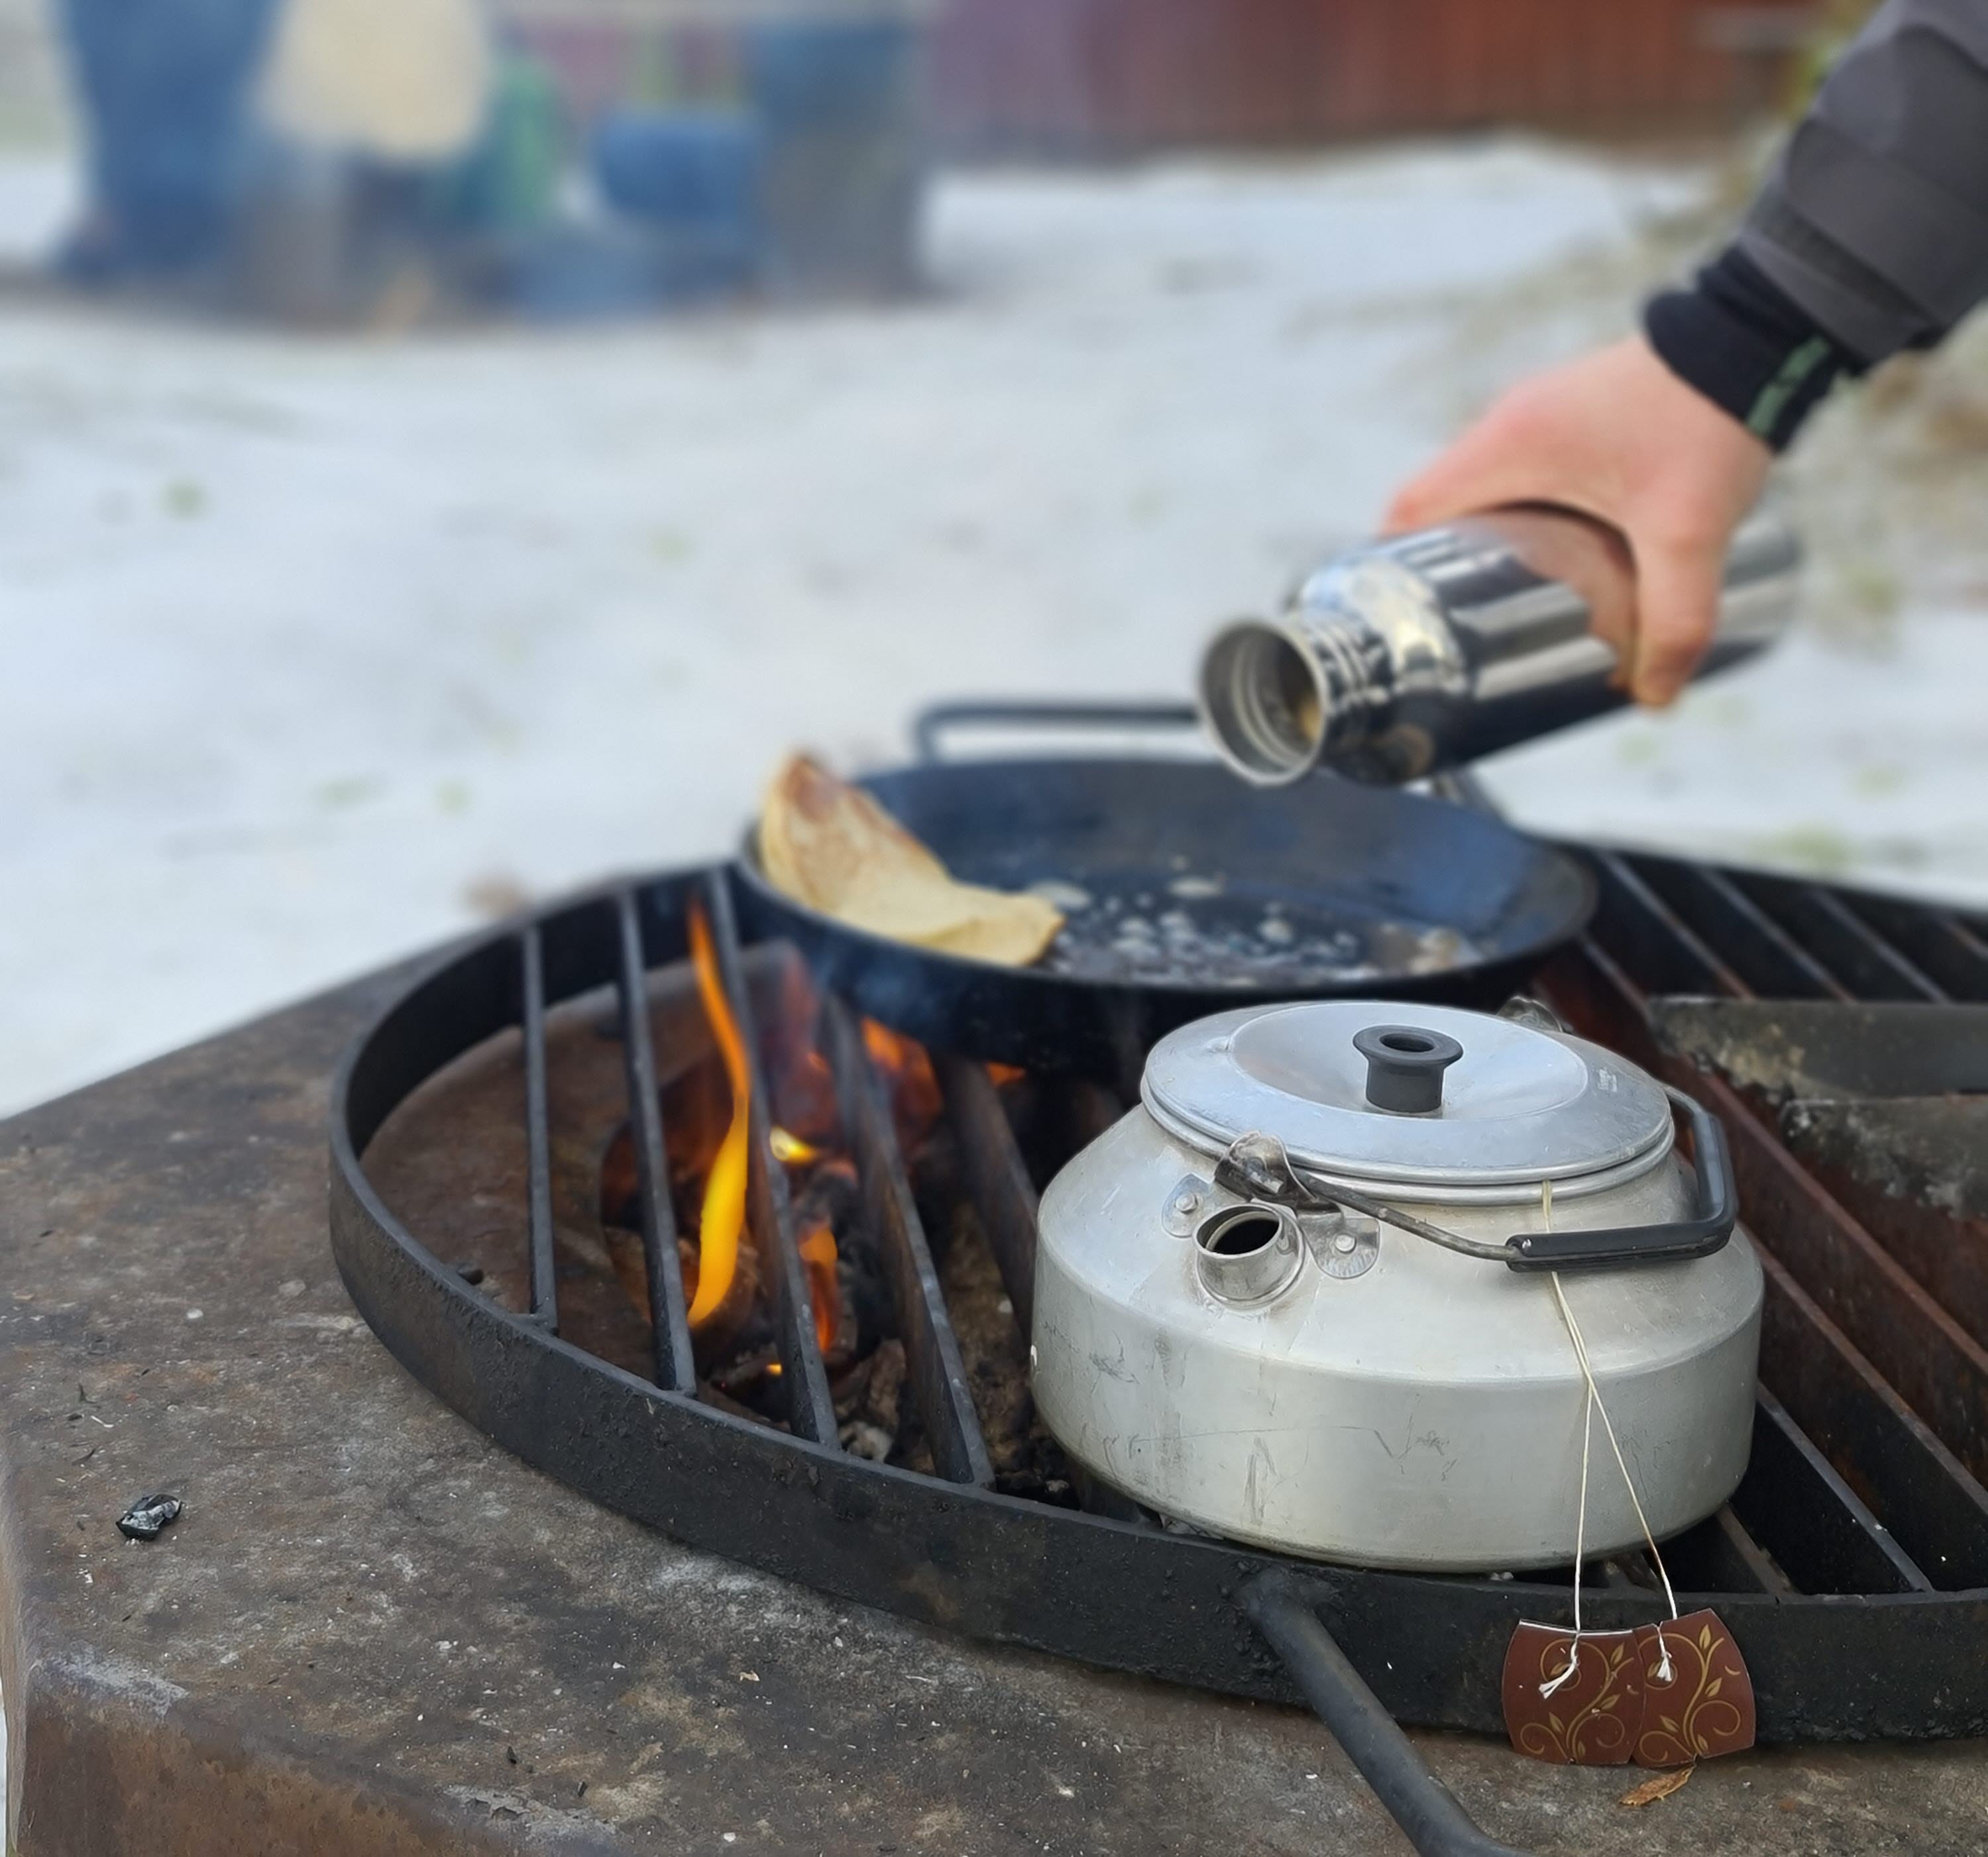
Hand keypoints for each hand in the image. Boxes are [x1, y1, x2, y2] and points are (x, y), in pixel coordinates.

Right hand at [1384, 336, 1771, 706]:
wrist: (1758, 337)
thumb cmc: (1707, 421)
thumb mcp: (1689, 533)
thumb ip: (1675, 619)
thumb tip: (1653, 696)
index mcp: (1507, 448)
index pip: (1411, 508)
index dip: (1393, 562)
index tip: (1402, 612)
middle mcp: (1508, 424)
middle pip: (1438, 504)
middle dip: (1442, 566)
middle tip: (1459, 624)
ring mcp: (1538, 414)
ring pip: (1479, 489)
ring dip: (1483, 540)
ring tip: (1504, 600)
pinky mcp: (1569, 414)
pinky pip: (1517, 471)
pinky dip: (1518, 513)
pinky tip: (1553, 552)